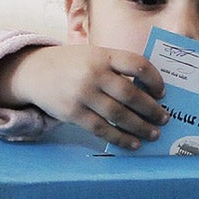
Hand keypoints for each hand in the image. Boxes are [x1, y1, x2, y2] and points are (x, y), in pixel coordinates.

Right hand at [0, 45, 167, 148]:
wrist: (34, 72)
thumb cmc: (72, 65)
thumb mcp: (94, 56)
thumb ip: (117, 68)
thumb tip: (149, 93)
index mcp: (103, 55)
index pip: (137, 64)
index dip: (155, 79)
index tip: (163, 93)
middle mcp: (94, 73)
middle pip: (130, 94)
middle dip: (151, 109)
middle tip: (164, 119)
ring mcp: (82, 94)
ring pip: (118, 114)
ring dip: (140, 127)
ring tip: (153, 134)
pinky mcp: (72, 113)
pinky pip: (101, 128)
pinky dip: (120, 138)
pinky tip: (132, 143)